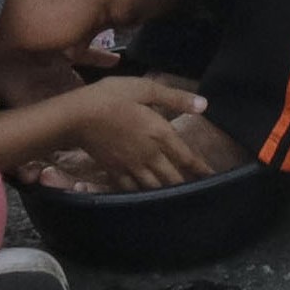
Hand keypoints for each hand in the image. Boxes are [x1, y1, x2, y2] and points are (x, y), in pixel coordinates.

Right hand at [43, 76, 234, 190]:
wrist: (76, 116)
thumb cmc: (112, 97)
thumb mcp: (145, 88)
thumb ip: (175, 98)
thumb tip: (204, 105)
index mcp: (160, 134)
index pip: (187, 157)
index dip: (201, 169)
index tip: (213, 177)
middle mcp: (150, 155)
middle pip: (173, 178)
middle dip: (187, 186)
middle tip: (199, 194)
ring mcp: (131, 166)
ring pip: (155, 188)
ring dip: (168, 194)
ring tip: (179, 200)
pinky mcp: (115, 172)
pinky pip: (133, 190)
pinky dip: (143, 197)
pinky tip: (148, 200)